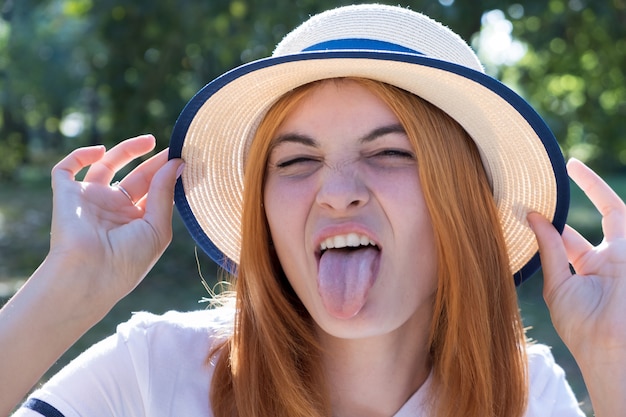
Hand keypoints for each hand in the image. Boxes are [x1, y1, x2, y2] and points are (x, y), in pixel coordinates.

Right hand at [48, 134, 182, 305]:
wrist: (90, 274)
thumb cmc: (128, 260)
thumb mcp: (157, 228)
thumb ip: (165, 194)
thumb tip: (177, 163)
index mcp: (136, 223)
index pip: (154, 193)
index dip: (168, 176)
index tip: (186, 160)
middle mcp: (114, 211)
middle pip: (137, 178)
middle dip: (155, 163)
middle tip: (174, 148)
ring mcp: (90, 201)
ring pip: (106, 166)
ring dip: (126, 150)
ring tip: (150, 140)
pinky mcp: (66, 194)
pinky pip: (67, 169)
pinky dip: (81, 155)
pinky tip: (101, 151)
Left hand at [528, 158, 625, 364]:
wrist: (610, 348)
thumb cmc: (582, 326)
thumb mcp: (558, 285)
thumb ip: (549, 250)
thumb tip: (532, 216)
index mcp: (587, 270)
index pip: (566, 236)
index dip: (548, 220)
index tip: (522, 203)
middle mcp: (608, 260)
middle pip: (592, 219)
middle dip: (579, 193)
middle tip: (559, 168)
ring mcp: (625, 255)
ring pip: (614, 212)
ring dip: (595, 188)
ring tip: (570, 165)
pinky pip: (622, 217)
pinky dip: (604, 198)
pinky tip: (584, 178)